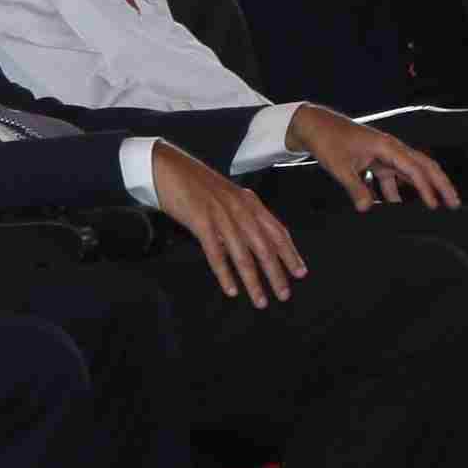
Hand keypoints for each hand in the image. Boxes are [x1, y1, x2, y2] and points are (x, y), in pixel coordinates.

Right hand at [140, 143, 303, 304]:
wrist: (167, 167)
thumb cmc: (195, 184)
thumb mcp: (226, 197)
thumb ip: (241, 216)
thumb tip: (252, 242)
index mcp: (249, 201)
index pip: (276, 231)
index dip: (290, 253)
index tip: (300, 272)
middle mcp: (240, 208)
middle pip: (264, 246)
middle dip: (276, 273)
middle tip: (284, 294)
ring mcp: (221, 215)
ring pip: (243, 255)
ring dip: (253, 281)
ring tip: (260, 300)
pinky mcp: (201, 222)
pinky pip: (216, 254)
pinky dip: (225, 274)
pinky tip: (231, 290)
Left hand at [289, 108, 458, 208]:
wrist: (313, 126)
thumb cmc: (328, 140)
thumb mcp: (340, 167)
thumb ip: (356, 188)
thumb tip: (367, 208)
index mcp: (387, 147)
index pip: (415, 169)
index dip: (427, 188)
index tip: (436, 205)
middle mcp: (390, 149)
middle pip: (423, 167)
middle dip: (440, 185)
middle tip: (454, 204)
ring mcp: (383, 154)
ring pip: (409, 173)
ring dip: (421, 189)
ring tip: (432, 208)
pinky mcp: (375, 159)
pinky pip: (391, 177)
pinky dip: (395, 191)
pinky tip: (394, 207)